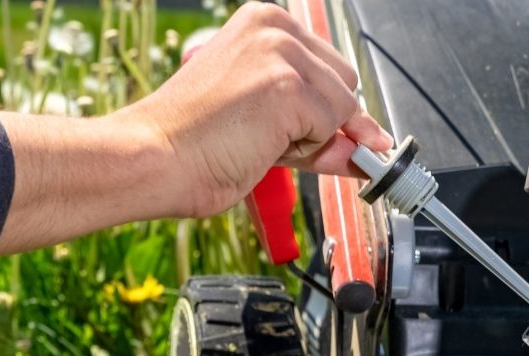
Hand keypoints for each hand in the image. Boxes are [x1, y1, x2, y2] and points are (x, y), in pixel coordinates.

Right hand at [122, 1, 392, 217]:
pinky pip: (332, 130)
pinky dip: (307, 151)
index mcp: (264, 24)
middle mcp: (275, 27)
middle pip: (346, 84)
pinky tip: (263, 145)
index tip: (312, 134)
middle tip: (268, 140)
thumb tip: (370, 147)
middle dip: (322, 123)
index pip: (329, 69)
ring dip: (312, 140)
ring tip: (259, 140)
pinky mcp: (287, 86)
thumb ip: (319, 129)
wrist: (159, 158)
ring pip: (344, 109)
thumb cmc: (196, 145)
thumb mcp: (269, 126)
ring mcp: (282, 53)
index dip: (327, 111)